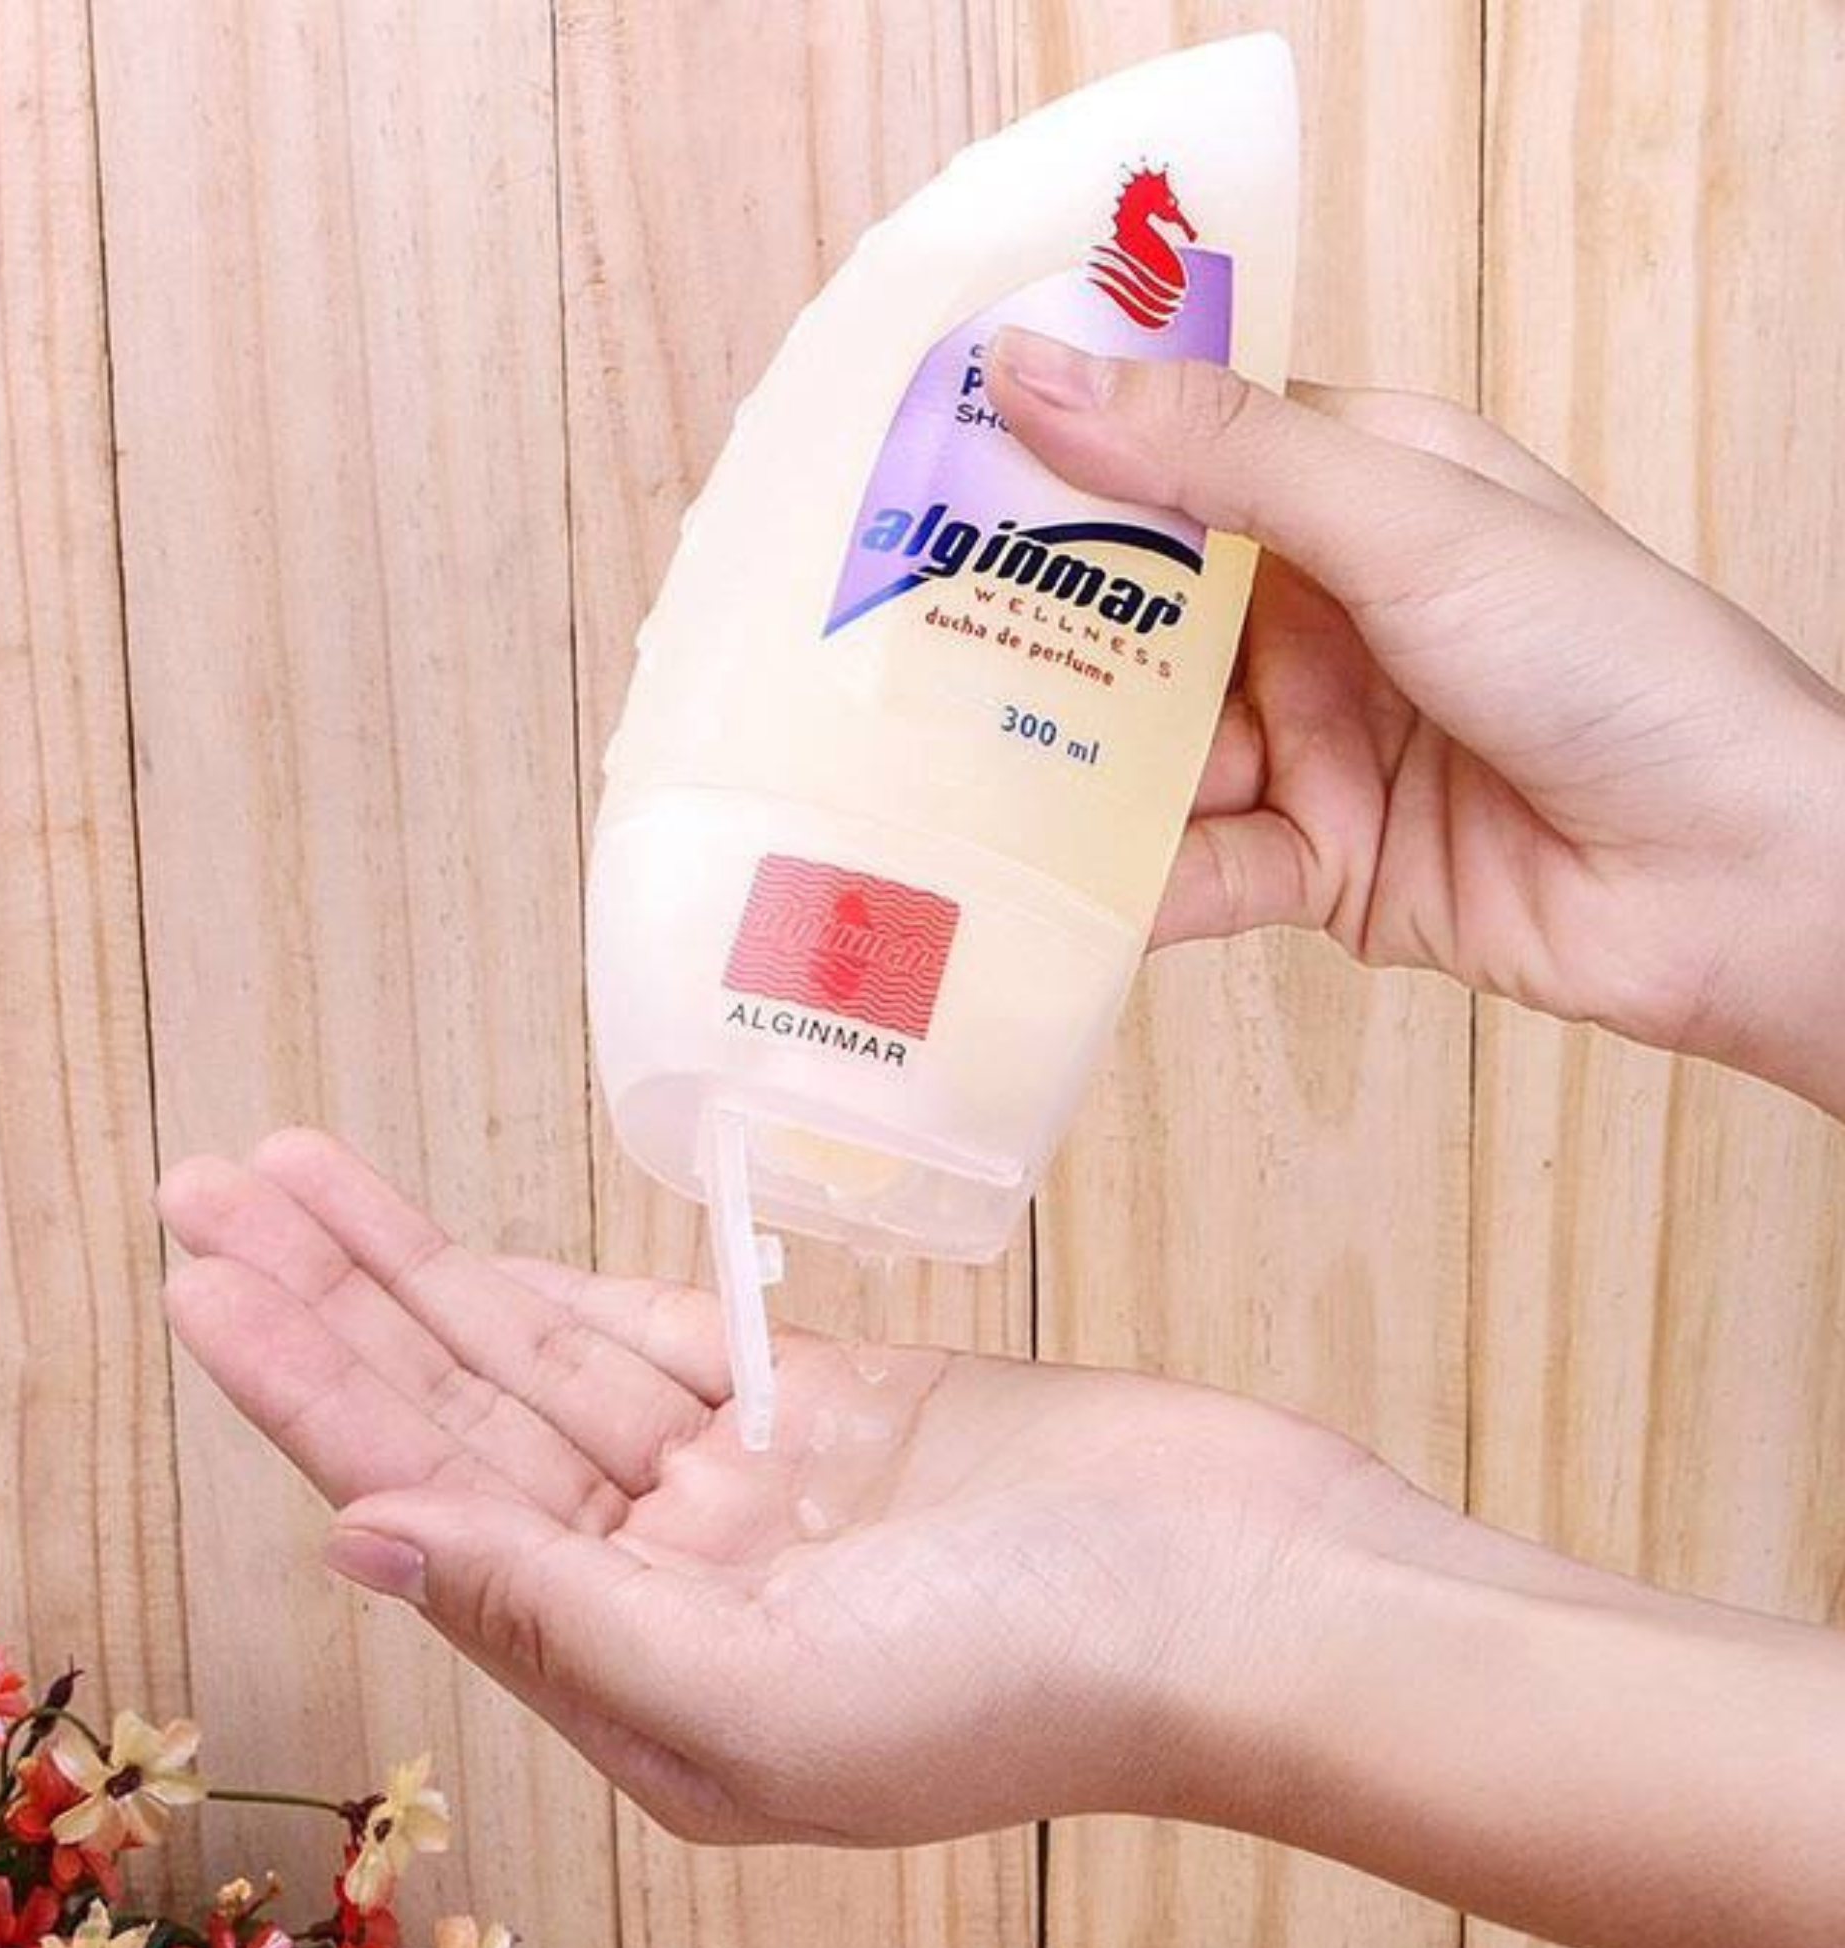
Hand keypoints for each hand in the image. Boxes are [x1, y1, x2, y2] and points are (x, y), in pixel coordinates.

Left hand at [155, 1128, 1393, 1846]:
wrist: (1253, 1594)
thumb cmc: (1045, 1679)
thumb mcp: (768, 1691)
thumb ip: (554, 1611)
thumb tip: (357, 1538)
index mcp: (638, 1686)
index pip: (424, 1511)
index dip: (306, 1393)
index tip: (204, 1286)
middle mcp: (673, 1590)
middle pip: (460, 1420)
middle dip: (329, 1305)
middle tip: (207, 1197)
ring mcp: (752, 1488)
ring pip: (543, 1361)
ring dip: (422, 1271)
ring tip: (297, 1179)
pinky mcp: (831, 1405)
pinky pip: (662, 1332)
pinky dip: (565, 1285)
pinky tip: (467, 1246)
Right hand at [987, 333, 1844, 1117]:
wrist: (1736, 886)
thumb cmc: (1617, 667)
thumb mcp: (1411, 528)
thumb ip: (1224, 456)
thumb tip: (1042, 370)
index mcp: (1358, 492)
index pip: (1173, 457)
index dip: (1055, 464)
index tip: (929, 476)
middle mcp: (1325, 613)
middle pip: (1139, 616)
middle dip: (1036, 635)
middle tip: (894, 643)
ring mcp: (1316, 741)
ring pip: (1151, 752)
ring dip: (1066, 773)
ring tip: (941, 781)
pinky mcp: (1319, 861)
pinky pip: (1197, 869)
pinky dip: (1133, 883)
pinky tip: (1049, 894)